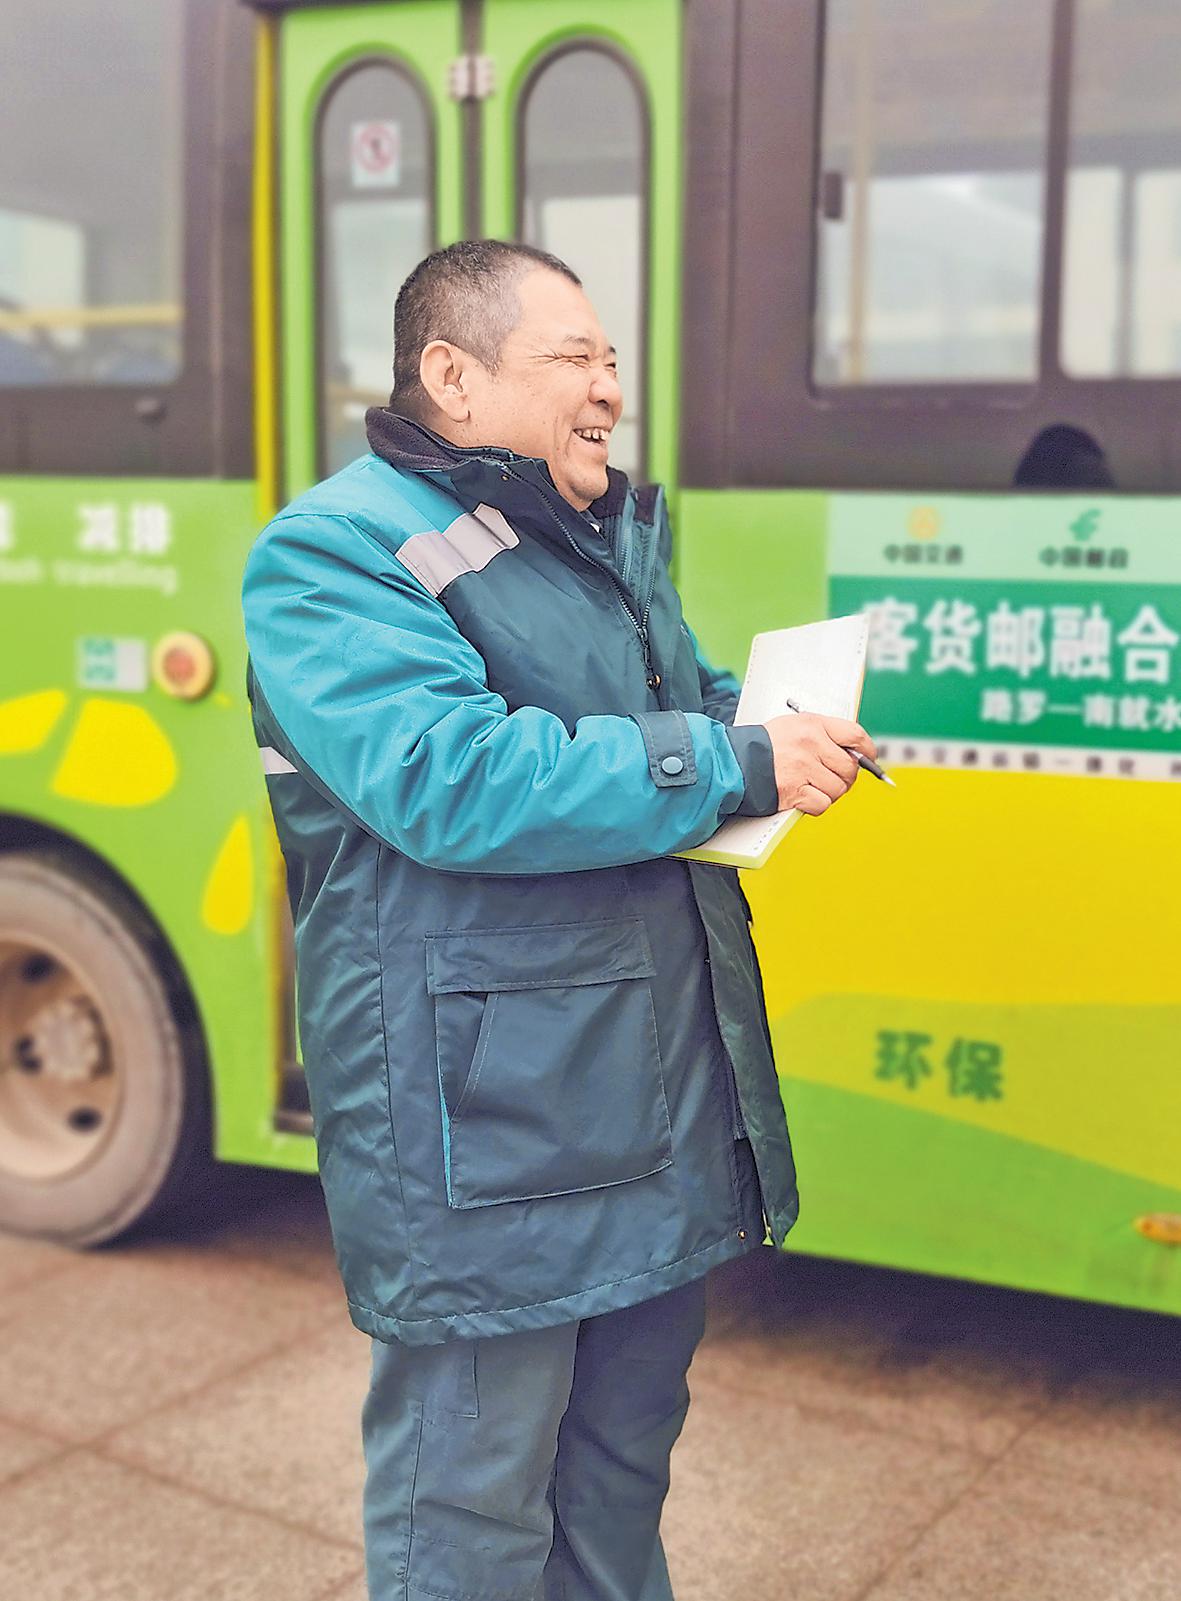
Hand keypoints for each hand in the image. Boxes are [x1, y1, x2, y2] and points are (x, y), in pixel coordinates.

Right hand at [761, 714, 877, 815]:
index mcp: (813, 725)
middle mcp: (810, 744)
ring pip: (838, 789)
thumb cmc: (765, 746)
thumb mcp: (794, 726)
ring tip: (813, 787)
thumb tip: (855, 753)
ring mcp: (803, 768)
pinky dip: (816, 805)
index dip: (867, 751)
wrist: (733, 762)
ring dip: (829, 793)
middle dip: (845, 778)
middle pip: (850, 768)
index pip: (855, 736)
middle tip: (832, 779)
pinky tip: (804, 798)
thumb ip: (823, 735)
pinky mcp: (795, 791)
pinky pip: (822, 804)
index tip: (867, 758)